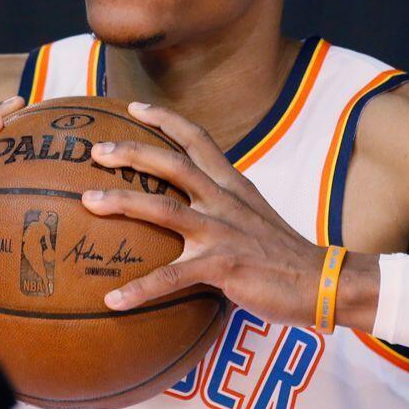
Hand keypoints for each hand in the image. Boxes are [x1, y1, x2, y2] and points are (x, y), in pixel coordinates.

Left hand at [80, 102, 374, 329]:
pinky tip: (113, 301)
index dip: (165, 119)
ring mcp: (222, 231)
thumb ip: (224, 205)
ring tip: (87, 202)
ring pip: (163, 209)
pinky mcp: (222, 266)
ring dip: (122, 202)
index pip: (197, 138)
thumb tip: (192, 206)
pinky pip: (171, 277)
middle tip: (96, 150)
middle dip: (131, 152)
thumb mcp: (254, 215)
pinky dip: (140, 289)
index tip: (134, 107)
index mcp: (233, 184)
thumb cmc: (283, 253)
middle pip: (172, 163)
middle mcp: (224, 200)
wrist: (321, 281)